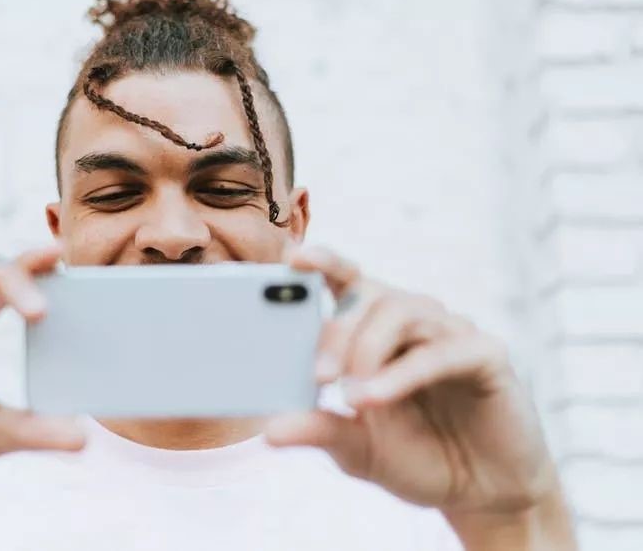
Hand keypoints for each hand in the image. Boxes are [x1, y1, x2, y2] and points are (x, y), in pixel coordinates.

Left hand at [266, 245, 572, 545]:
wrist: (481, 494)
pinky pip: (441, 351)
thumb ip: (317, 430)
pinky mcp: (486, 355)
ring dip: (366, 350)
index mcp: (375, 329)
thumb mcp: (356, 447)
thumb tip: (267, 433)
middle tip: (317, 376)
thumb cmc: (416, 456)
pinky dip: (402, 373)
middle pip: (366, 293)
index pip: (345, 279)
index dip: (321, 261)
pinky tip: (375, 397)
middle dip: (336, 332)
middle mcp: (413, 321)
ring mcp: (451, 333)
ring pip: (401, 312)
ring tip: (349, 396)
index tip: (291, 258)